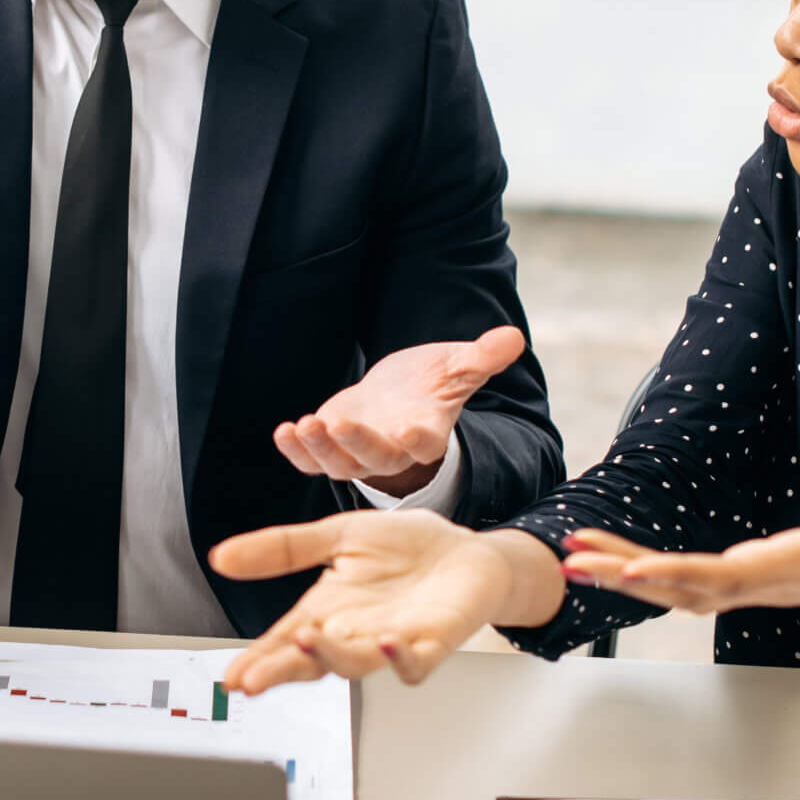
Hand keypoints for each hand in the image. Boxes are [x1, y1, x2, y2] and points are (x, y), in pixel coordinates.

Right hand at [209, 513, 547, 694]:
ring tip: (309, 640)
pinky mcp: (432, 642)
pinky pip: (414, 663)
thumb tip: (222, 557)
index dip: (258, 661)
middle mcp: (355, 632)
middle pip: (312, 660)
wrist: (467, 551)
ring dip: (332, 657)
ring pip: (356, 664)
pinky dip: (401, 659)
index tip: (232, 677)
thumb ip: (282, 549)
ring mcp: (393, 641)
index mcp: (328, 611)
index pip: (284, 642)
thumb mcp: (336, 536)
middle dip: (282, 670)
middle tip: (254, 679)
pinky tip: (387, 643)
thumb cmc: (405, 550)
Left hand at [274, 325, 524, 495]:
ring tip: (302, 425)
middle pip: (377, 457)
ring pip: (339, 463)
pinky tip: (284, 431)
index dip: (420, 440)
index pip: (426, 443)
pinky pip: (311, 461)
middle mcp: (393, 451)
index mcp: (427, 433)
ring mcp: (359, 455)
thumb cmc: (432, 383)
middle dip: (357, 443)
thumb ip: (482, 356)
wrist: (402, 396)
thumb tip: (515, 336)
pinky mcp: (332, 450)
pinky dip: (297, 451)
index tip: (412, 432)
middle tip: (338, 424)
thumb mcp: (458, 365)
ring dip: (319, 448)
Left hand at [558, 476, 799, 658]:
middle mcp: (762, 583)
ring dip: (623, 575)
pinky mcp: (743, 576)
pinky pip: (683, 579)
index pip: (724, 575)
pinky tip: (609, 558)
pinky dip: (643, 570)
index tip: (630, 570)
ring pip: (676, 588)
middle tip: (572, 562)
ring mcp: (751, 584)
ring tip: (572, 557)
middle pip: (683, 588)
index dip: (676, 572)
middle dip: (626, 576)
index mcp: (792, 567)